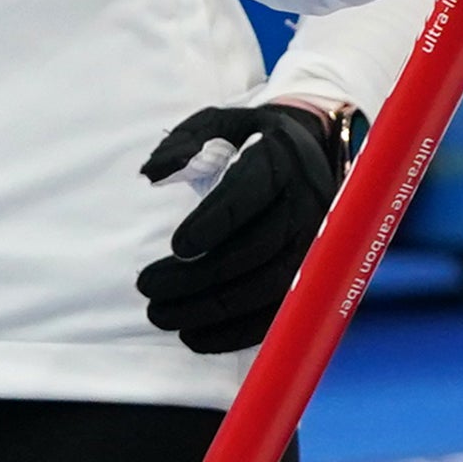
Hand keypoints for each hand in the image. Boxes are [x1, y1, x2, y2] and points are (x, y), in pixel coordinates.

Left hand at [135, 102, 354, 354]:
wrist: (306, 156)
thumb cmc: (248, 141)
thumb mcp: (216, 125)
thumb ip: (184, 143)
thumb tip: (152, 173)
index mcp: (280, 159)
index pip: (251, 193)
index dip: (215, 222)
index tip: (176, 246)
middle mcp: (305, 203)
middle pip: (257, 248)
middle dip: (199, 276)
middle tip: (149, 288)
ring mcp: (313, 244)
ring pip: (268, 287)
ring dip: (213, 310)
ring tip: (162, 315)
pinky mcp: (311, 276)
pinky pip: (277, 313)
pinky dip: (236, 333)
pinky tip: (193, 336)